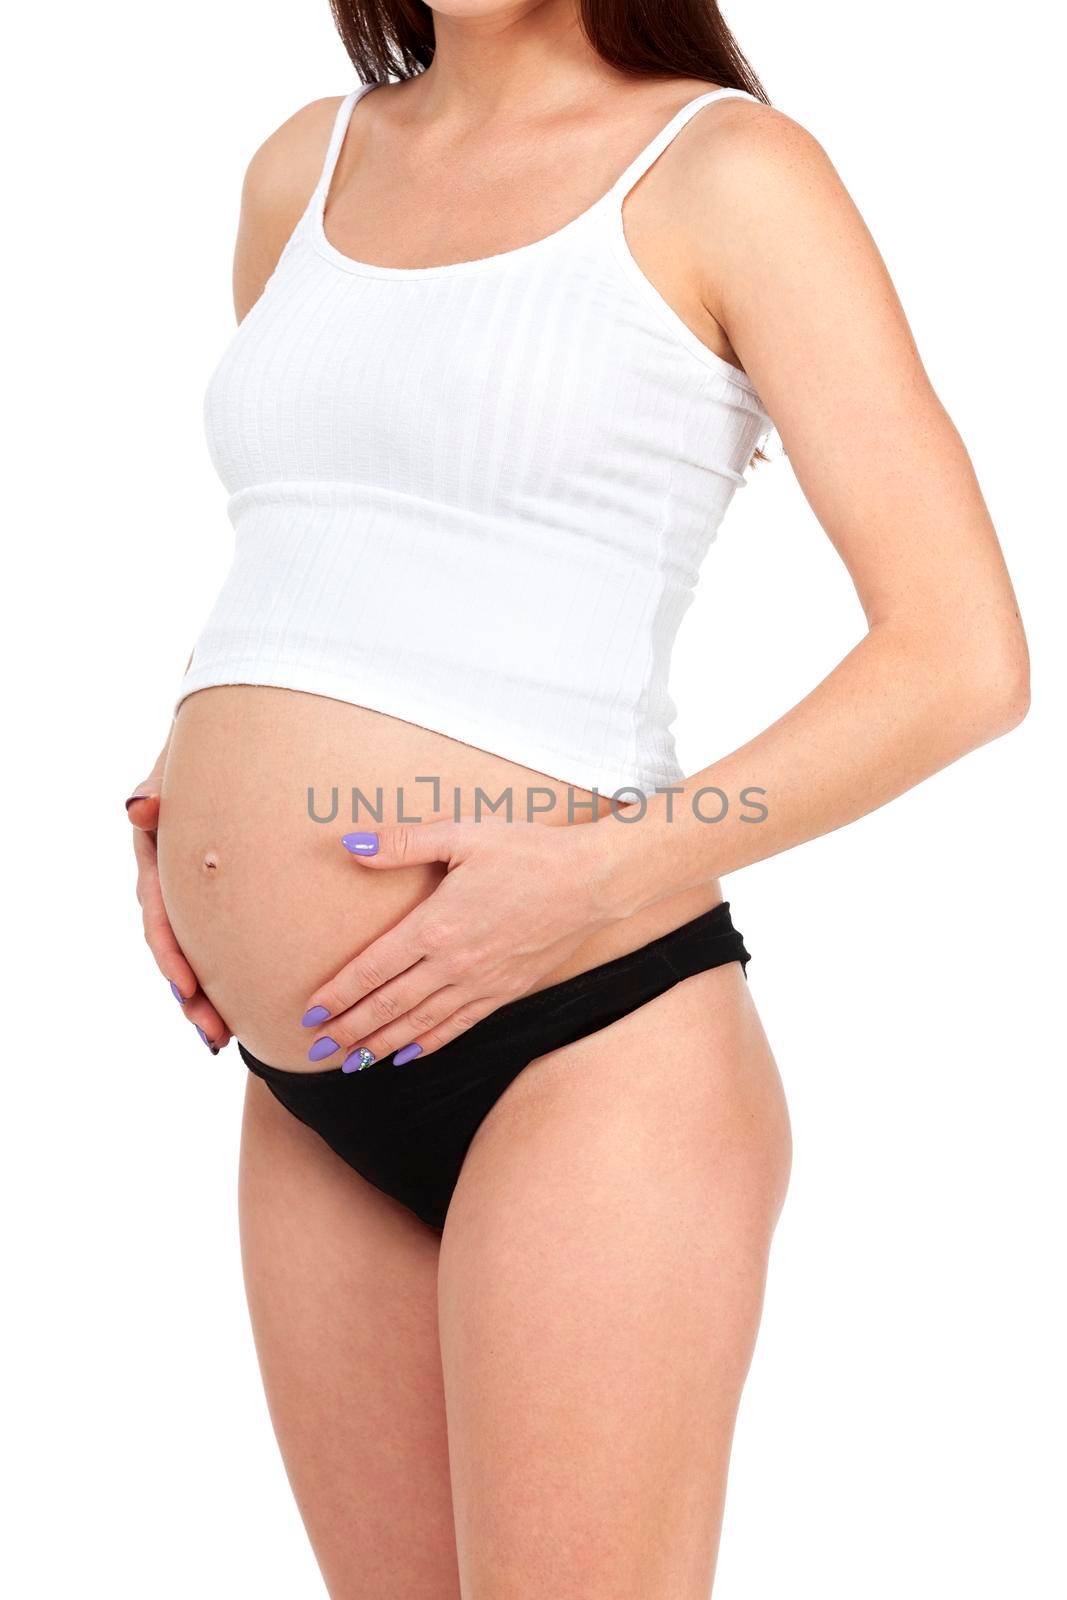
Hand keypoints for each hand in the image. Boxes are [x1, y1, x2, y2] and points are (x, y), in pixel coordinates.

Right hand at [127, 772, 230, 1053]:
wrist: (229, 754)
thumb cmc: (199, 761)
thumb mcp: (173, 771)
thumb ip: (156, 789)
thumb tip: (139, 807)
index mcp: (156, 860)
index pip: (158, 917)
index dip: (171, 955)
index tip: (187, 988)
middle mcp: (169, 887)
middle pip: (176, 953)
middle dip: (192, 998)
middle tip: (214, 1034)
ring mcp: (193, 898)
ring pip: (196, 958)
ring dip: (206, 1000)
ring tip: (224, 1037)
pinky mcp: (219, 902)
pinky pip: (222, 944)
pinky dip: (228, 978)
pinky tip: (243, 1013)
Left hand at [300, 818, 626, 1069]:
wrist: (592, 881)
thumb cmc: (527, 851)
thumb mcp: (463, 834)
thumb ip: (403, 842)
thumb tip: (350, 843)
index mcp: (435, 925)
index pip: (372, 968)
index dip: (338, 994)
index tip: (309, 1013)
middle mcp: (453, 963)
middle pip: (388, 1004)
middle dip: (349, 1030)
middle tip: (316, 1049)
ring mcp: (480, 983)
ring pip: (419, 1024)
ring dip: (380, 1045)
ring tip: (350, 1063)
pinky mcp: (505, 992)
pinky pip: (457, 1027)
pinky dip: (427, 1045)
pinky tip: (406, 1056)